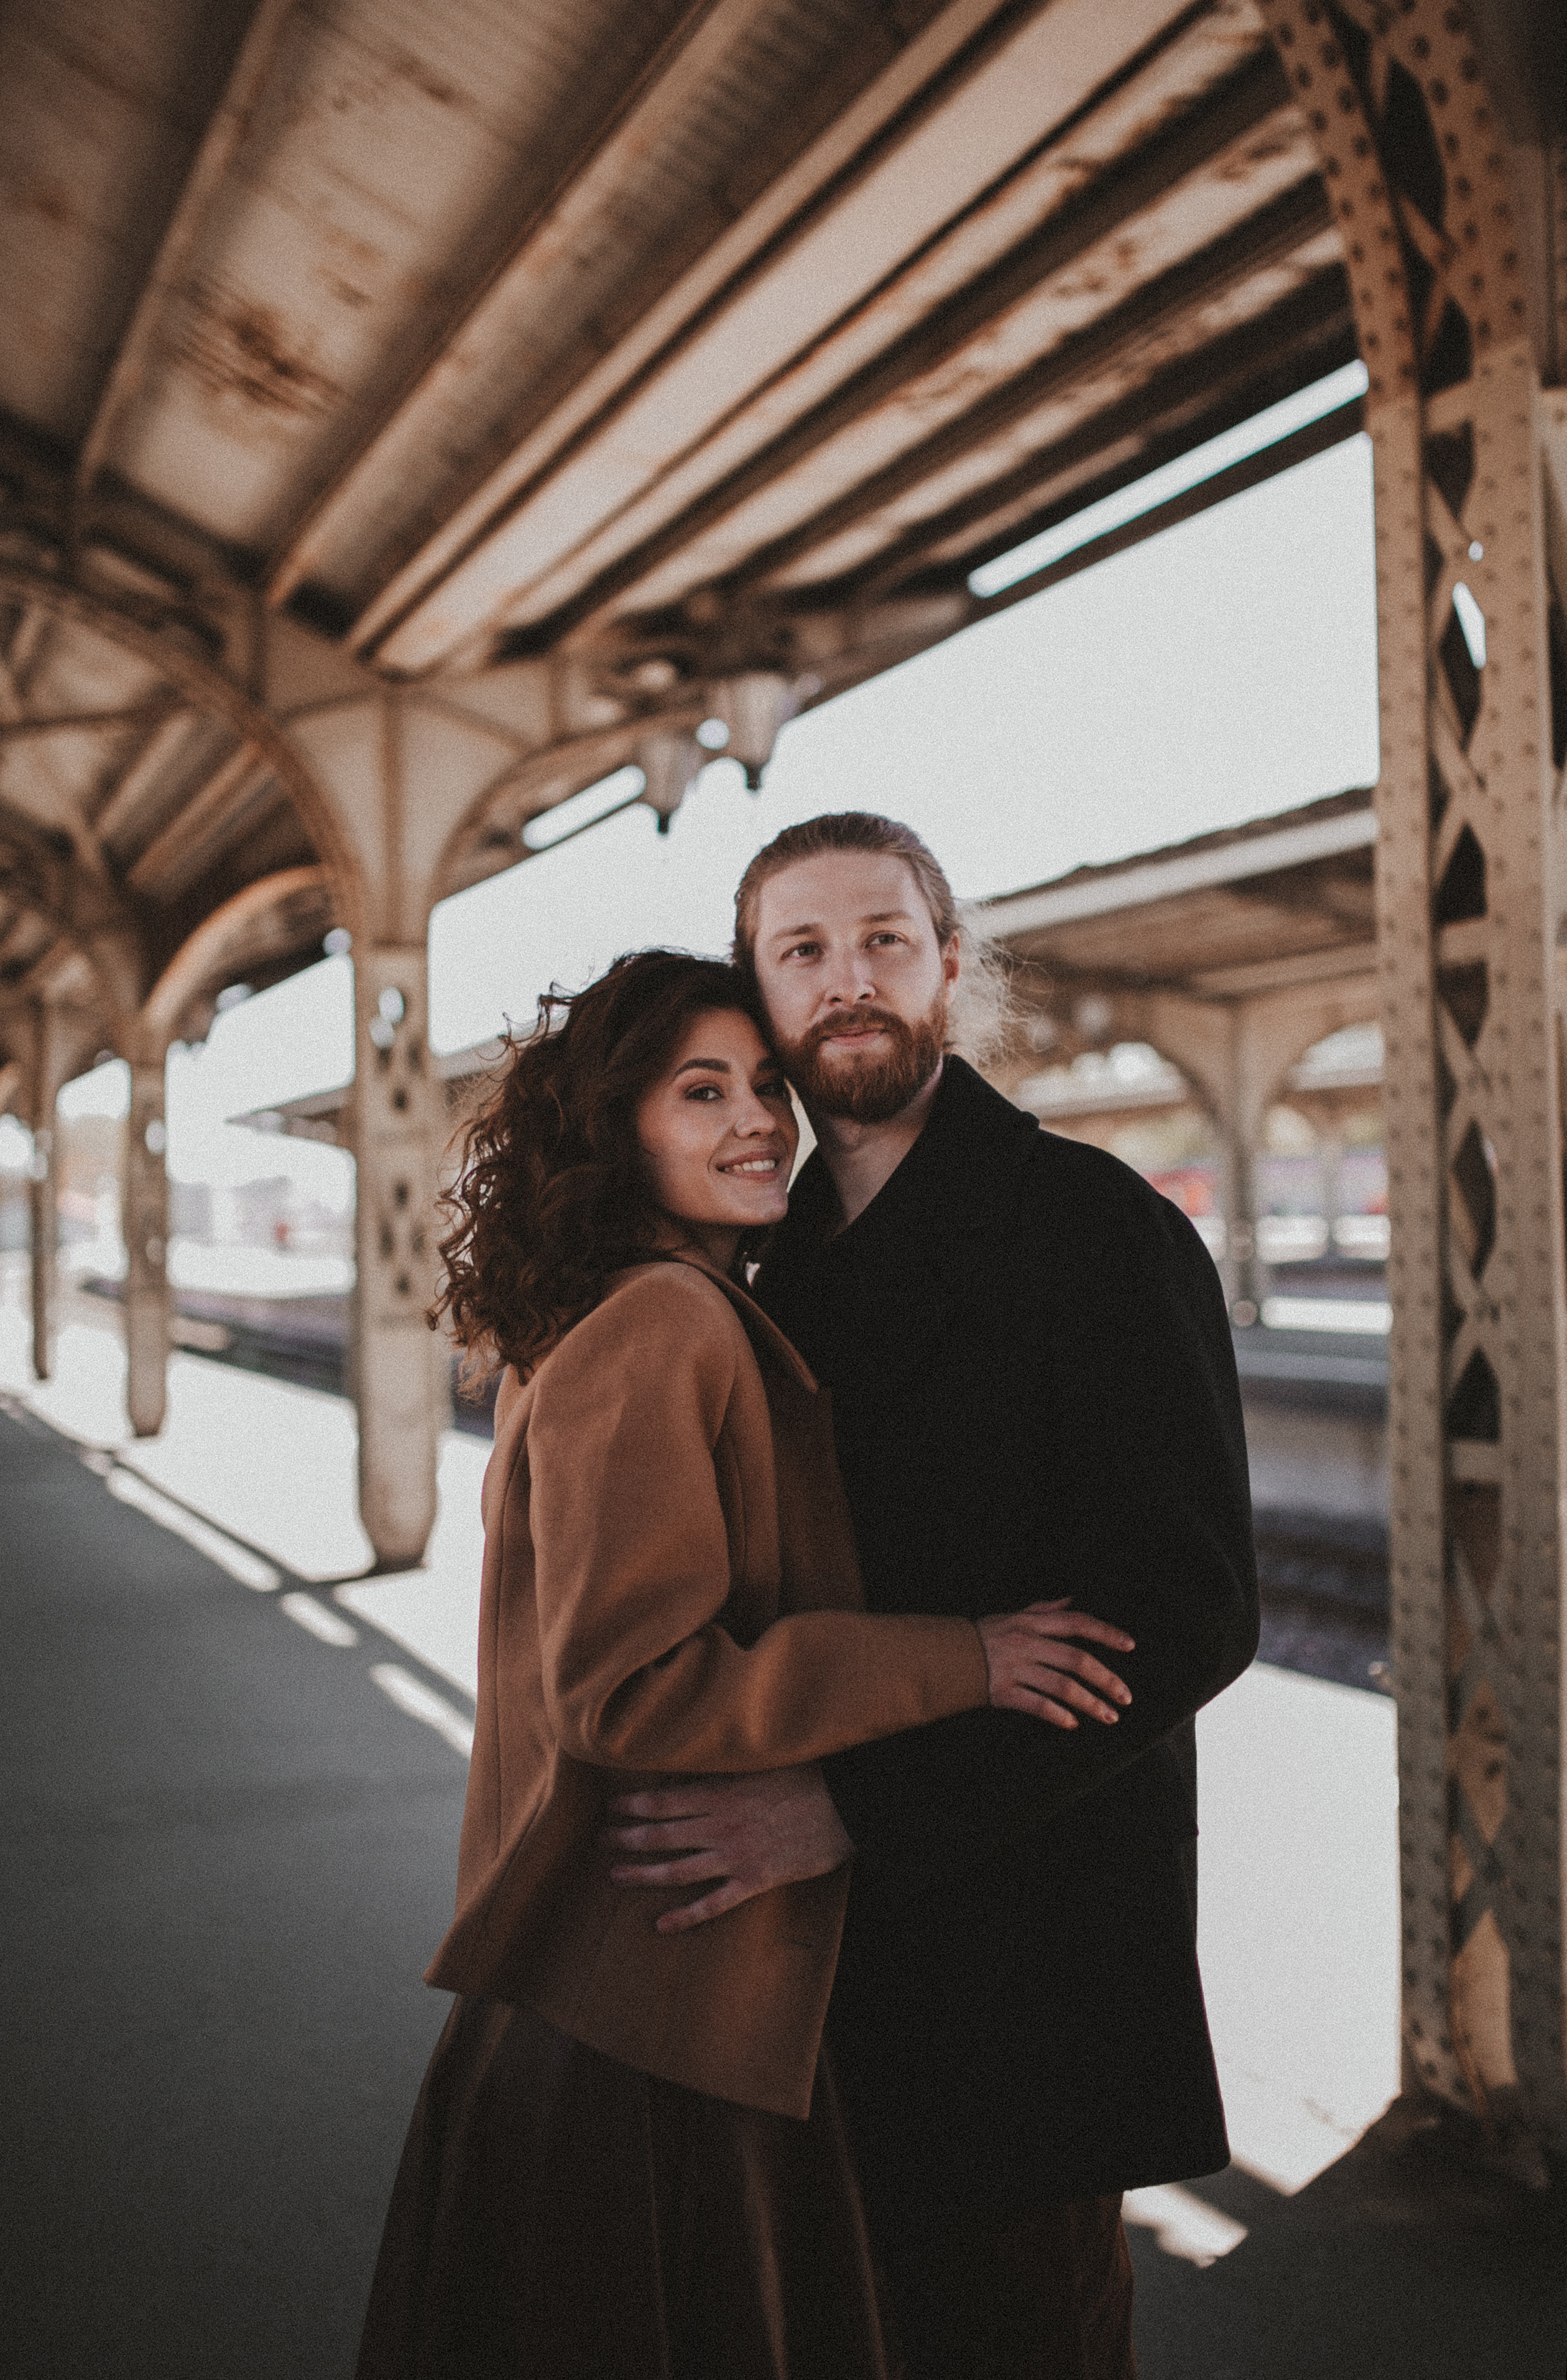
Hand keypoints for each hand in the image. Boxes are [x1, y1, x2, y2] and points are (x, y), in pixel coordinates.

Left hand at [602, 1764, 850, 1933]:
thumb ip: (727, 1772)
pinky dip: (686, 1916)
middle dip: (627, 1838)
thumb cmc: (809, 1778)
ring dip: (643, 1874)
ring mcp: (736, 1856)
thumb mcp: (762, 1765)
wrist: (848, 1805)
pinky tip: (662, 1925)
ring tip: (616, 1876)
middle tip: (601, 1841)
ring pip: (677, 1870)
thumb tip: (694, 1770)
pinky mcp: (755, 1881)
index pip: (664, 1799)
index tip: (612, 1806)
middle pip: (662, 1834)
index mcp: (722, 1793)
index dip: (633, 1804)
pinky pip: (714, 1903)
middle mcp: (721, 1825)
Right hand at [976, 1597, 1134, 1727]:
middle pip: (1076, 1660)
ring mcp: (1015, 1668)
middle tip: (1125, 1697)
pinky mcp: (1003, 1692)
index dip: (1105, 1632)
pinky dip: (1057, 1715)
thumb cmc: (984, 1636)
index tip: (1129, 1645)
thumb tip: (1071, 1600)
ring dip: (1090, 1703)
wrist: (945, 1657)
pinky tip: (1073, 1724)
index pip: (1076, 1623)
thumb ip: (1044, 1609)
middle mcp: (1026, 1643)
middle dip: (1106, 1679)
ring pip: (1062, 1686)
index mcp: (1031, 1623)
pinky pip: (1036, 1705)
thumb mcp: (1012, 1616)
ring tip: (1110, 1716)